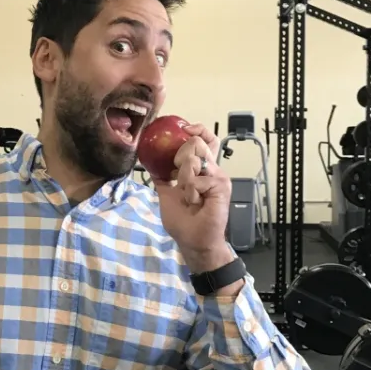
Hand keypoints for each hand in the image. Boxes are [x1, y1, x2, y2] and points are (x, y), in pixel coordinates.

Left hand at [153, 123, 232, 273]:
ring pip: (194, 159)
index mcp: (201, 168)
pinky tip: (195, 203)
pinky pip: (197, 179)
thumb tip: (149, 162)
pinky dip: (190, 192)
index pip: (204, 139)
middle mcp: (211, 169)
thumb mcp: (166, 193)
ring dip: (184, 178)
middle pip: (198, 142)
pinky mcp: (221, 185)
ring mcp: (218, 176)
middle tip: (178, 175)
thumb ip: (162, 177)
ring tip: (187, 196)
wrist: (194, 241)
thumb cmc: (183, 220)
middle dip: (181, 156)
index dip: (196, 129)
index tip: (184, 128)